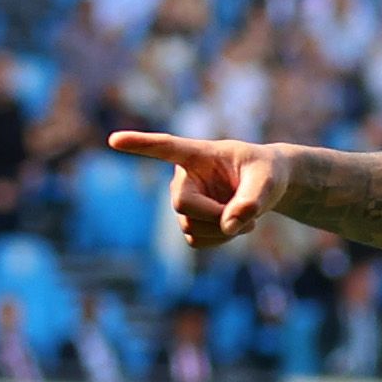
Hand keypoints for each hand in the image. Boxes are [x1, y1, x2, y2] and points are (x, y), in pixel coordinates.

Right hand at [114, 129, 284, 252]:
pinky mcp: (189, 222)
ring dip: (223, 231)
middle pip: (183, 204)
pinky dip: (220, 241)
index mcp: (199, 154)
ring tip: (247, 219)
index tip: (114, 140)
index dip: (140, 145)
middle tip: (246, 217)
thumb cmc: (267, 173)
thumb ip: (252, 200)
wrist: (266, 188)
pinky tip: (235, 227)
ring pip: (190, 227)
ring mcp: (184, 201)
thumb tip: (229, 226)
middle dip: (214, 216)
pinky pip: (196, 241)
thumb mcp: (267, 181)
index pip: (165, 147)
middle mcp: (184, 177)